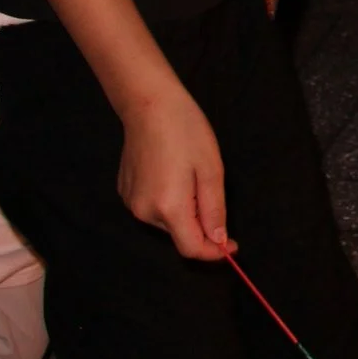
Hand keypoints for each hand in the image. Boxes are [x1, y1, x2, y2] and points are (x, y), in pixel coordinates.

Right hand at [118, 85, 234, 259]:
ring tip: (190, 176)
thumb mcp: (211, 171)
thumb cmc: (187, 133)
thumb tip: (219, 241)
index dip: (214, 252)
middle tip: (210, 188)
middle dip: (201, 225)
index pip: (191, 248)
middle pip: (180, 234)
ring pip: (167, 222)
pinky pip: (153, 208)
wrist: (150, 106)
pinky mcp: (125, 192)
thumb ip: (214, 210)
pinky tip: (174, 174)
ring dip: (185, 211)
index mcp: (168, 208)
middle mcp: (143, 212)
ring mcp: (131, 202)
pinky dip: (169, 201)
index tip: (232, 245)